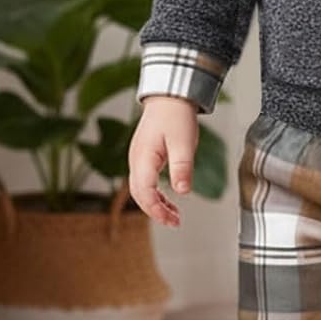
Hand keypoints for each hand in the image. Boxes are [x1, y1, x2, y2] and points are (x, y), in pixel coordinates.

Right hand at [128, 95, 198, 226]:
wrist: (170, 96)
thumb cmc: (176, 115)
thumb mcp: (184, 142)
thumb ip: (182, 167)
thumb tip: (182, 192)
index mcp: (143, 158)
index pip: (144, 192)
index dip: (156, 209)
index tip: (171, 219)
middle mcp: (136, 160)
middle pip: (139, 195)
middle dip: (156, 212)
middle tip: (174, 222)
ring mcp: (138, 159)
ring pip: (141, 190)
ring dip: (155, 205)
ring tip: (173, 216)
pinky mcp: (144, 158)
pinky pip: (145, 182)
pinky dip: (155, 195)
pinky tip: (168, 201)